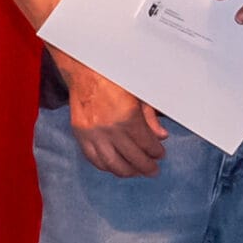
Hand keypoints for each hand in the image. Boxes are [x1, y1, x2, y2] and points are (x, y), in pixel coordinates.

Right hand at [61, 58, 166, 176]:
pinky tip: (116, 167)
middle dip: (146, 167)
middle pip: (133, 158)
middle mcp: (110, 128)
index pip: (147, 145)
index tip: (160, 155)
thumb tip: (162, 137)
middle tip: (153, 170)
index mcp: (128, 116)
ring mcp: (93, 133)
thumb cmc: (114, 79)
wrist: (86, 70)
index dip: (156, 153)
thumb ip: (151, 118)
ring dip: (127, 171)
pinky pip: (94, 159)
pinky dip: (106, 166)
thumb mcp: (139, 94)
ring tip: (137, 172)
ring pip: (113, 164)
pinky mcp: (80, 134)